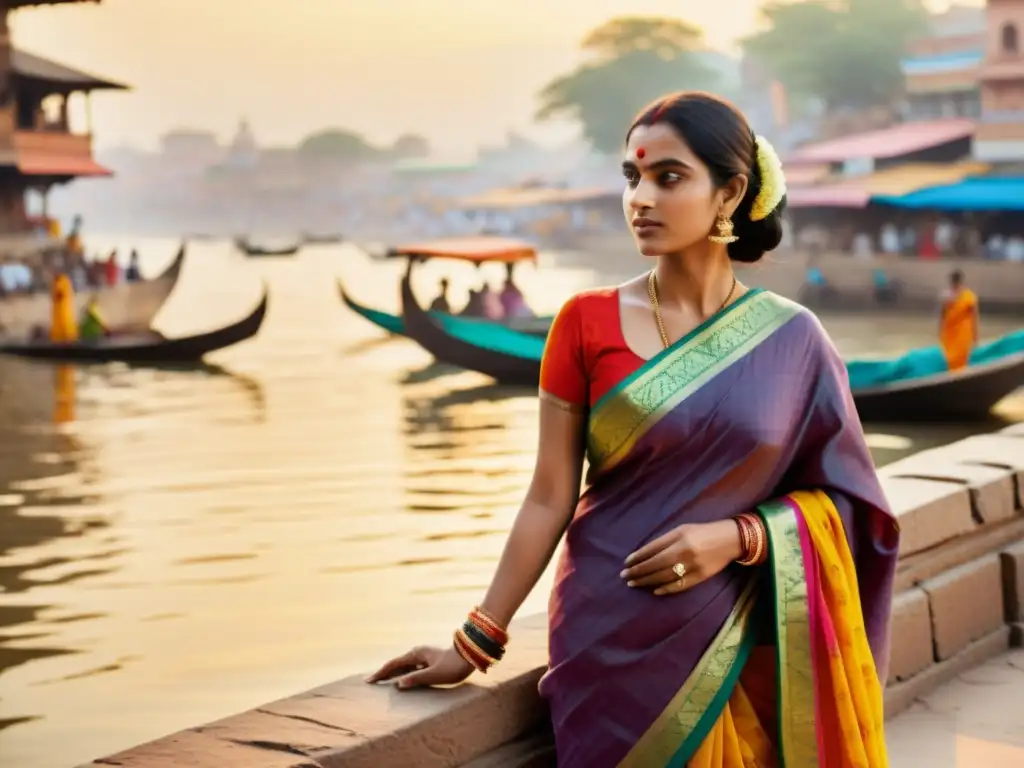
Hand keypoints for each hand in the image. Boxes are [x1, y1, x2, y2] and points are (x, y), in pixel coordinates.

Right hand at [365, 645, 473, 689]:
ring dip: (393, 673)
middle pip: (397, 663)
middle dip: (384, 672)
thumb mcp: (434, 675)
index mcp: (416, 654)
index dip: (381, 673)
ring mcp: (424, 655)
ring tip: (383, 681)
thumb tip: (398, 684)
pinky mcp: (430, 660)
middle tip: (371, 681)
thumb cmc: (453, 666)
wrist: (470, 655)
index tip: (369, 681)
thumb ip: (417, 679)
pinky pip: (412, 667)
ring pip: (404, 665)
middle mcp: (418, 652)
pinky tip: (403, 680)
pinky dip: (404, 673)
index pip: (393, 664)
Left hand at [620, 519, 743, 595]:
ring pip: (665, 576)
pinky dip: (667, 589)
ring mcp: (693, 566)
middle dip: (638, 571)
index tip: (626, 563)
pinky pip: (681, 585)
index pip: (653, 549)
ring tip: (634, 583)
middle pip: (656, 564)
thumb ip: (664, 540)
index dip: (638, 557)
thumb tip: (644, 553)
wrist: (730, 540)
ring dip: (648, 581)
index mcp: (679, 538)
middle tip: (624, 576)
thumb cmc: (702, 532)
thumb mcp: (682, 529)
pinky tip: (655, 590)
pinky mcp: (701, 577)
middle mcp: (685, 552)